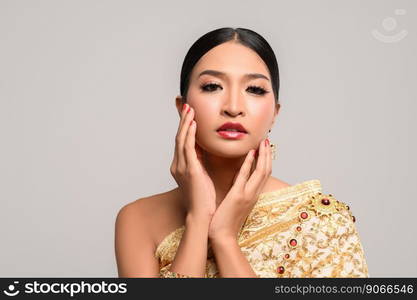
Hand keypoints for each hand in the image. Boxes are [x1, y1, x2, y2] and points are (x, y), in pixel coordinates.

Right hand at [170, 103, 215, 218]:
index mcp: (180, 166)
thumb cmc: (203, 198)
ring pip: (181, 139)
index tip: (189, 114)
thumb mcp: (201, 175)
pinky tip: (194, 124)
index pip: (181, 142)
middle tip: (187, 106)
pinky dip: (190, 134)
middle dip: (183, 121)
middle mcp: (178, 165)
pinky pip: (188, 148)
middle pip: (179, 137)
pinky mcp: (190, 170)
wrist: (201, 215)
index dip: (184, 127)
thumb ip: (199, 161)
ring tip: (190, 109)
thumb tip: (203, 147)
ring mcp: (182, 167)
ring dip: (186, 123)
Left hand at [208, 138, 271, 241]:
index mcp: (253, 195)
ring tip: (263, 142)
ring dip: (263, 155)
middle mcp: (254, 194)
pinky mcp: (237, 196)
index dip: (266, 160)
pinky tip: (251, 153)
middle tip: (266, 139)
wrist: (223, 236)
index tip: (265, 147)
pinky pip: (245, 177)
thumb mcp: (236, 202)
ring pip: (261, 171)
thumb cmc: (226, 220)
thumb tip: (238, 178)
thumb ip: (239, 190)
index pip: (264, 174)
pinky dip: (249, 164)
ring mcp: (247, 195)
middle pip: (267, 170)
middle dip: (268, 154)